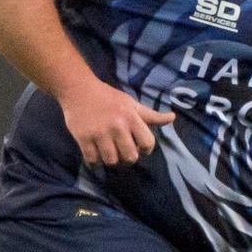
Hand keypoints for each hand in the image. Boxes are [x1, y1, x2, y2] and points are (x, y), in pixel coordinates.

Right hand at [59, 80, 173, 165]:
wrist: (78, 89)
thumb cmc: (108, 97)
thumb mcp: (132, 104)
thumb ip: (151, 115)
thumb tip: (172, 118)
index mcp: (131, 118)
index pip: (148, 143)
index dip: (146, 149)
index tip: (139, 147)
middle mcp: (117, 126)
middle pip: (130, 157)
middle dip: (128, 159)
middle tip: (122, 153)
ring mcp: (99, 133)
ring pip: (111, 161)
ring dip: (111, 161)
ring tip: (108, 153)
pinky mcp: (83, 138)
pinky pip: (92, 160)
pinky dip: (95, 162)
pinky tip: (96, 154)